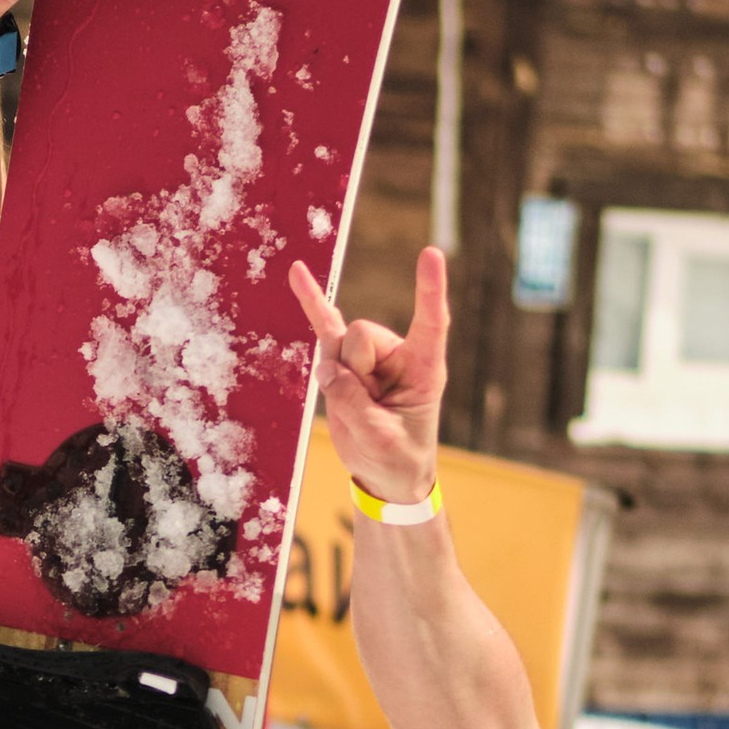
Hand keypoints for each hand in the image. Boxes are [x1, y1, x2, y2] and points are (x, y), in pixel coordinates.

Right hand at [289, 245, 447, 503]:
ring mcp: (369, 356)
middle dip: (353, 371)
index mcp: (424, 368)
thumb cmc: (397, 458)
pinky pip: (325, 327)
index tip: (431, 253)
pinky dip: (311, 303)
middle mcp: (397, 354)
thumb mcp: (380, 440)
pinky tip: (297, 274)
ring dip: (337, 380)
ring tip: (355, 409)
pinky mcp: (344, 362)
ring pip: (337, 342)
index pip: (431, 321)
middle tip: (367, 408)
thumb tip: (329, 370)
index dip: (429, 290)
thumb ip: (354, 404)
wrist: (384, 475)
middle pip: (361, 335)